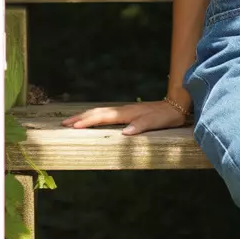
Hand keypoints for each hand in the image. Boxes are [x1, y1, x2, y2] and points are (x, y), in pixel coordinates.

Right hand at [61, 100, 189, 135]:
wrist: (175, 105)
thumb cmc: (165, 116)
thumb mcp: (155, 123)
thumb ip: (140, 127)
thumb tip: (125, 132)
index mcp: (126, 114)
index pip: (102, 118)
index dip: (87, 122)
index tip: (73, 127)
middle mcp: (122, 110)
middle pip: (96, 113)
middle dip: (80, 118)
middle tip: (64, 124)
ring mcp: (124, 110)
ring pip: (100, 112)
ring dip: (85, 116)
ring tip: (72, 121)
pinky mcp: (127, 112)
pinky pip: (106, 114)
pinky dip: (94, 116)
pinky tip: (92, 119)